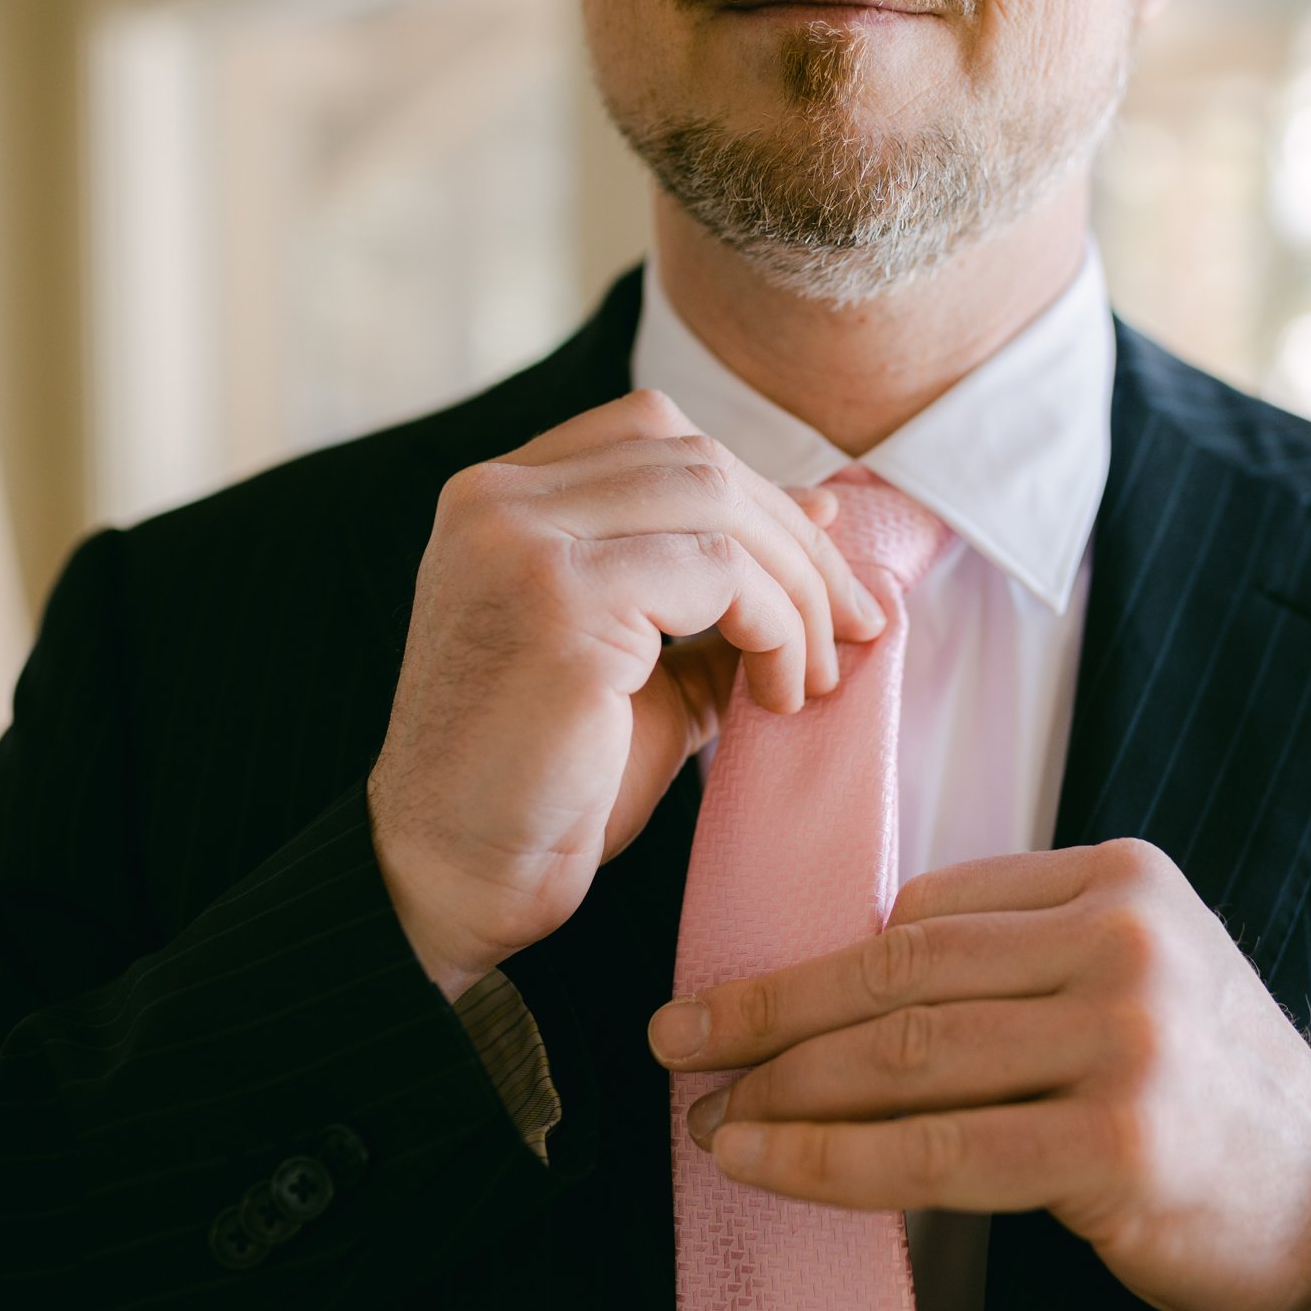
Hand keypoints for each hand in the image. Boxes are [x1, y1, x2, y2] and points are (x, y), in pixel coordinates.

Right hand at [368, 390, 886, 999]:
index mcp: (498, 500)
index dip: (755, 488)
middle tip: (855, 624)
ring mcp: (522, 540)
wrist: (455, 877)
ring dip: (799, 589)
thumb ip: (714, 585)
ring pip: (719, 503)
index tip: (820, 566)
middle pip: (697, 459)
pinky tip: (779, 695)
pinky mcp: (560, 597)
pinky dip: (777, 628)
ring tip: (816, 675)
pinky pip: (721, 572)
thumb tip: (820, 511)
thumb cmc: (545, 783)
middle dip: (797, 541)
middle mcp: (497, 500)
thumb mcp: (645, 661)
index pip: (653, 434)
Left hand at [646, 839, 1310, 1310]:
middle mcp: (1124, 941)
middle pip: (902, 970)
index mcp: (1118, 879)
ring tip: (711, 1115)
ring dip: (784, 1089)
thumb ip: (1010, 954)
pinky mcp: (1116, 1142)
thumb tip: (834, 981)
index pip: (928, 908)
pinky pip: (935, 1150)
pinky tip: (765, 1161)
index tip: (742, 1000)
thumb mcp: (1128, 974)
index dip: (818, 961)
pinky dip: (831, 1159)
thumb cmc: (1199, 1086)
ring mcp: (1125, 1038)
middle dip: (770, 1011)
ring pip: (906, 1055)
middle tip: (680, 1039)